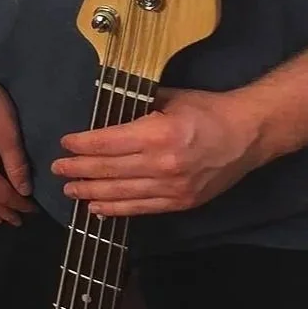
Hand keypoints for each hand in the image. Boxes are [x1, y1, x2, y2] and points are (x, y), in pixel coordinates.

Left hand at [53, 86, 265, 216]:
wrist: (249, 135)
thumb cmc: (209, 111)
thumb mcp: (171, 99)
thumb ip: (138, 107)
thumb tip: (108, 111)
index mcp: (158, 134)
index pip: (108, 142)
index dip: (82, 145)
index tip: (65, 144)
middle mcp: (162, 164)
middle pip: (109, 169)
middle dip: (79, 170)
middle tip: (58, 169)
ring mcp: (172, 187)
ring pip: (121, 193)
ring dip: (92, 192)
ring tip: (71, 190)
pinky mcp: (181, 202)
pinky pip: (141, 209)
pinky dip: (116, 209)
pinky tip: (98, 208)